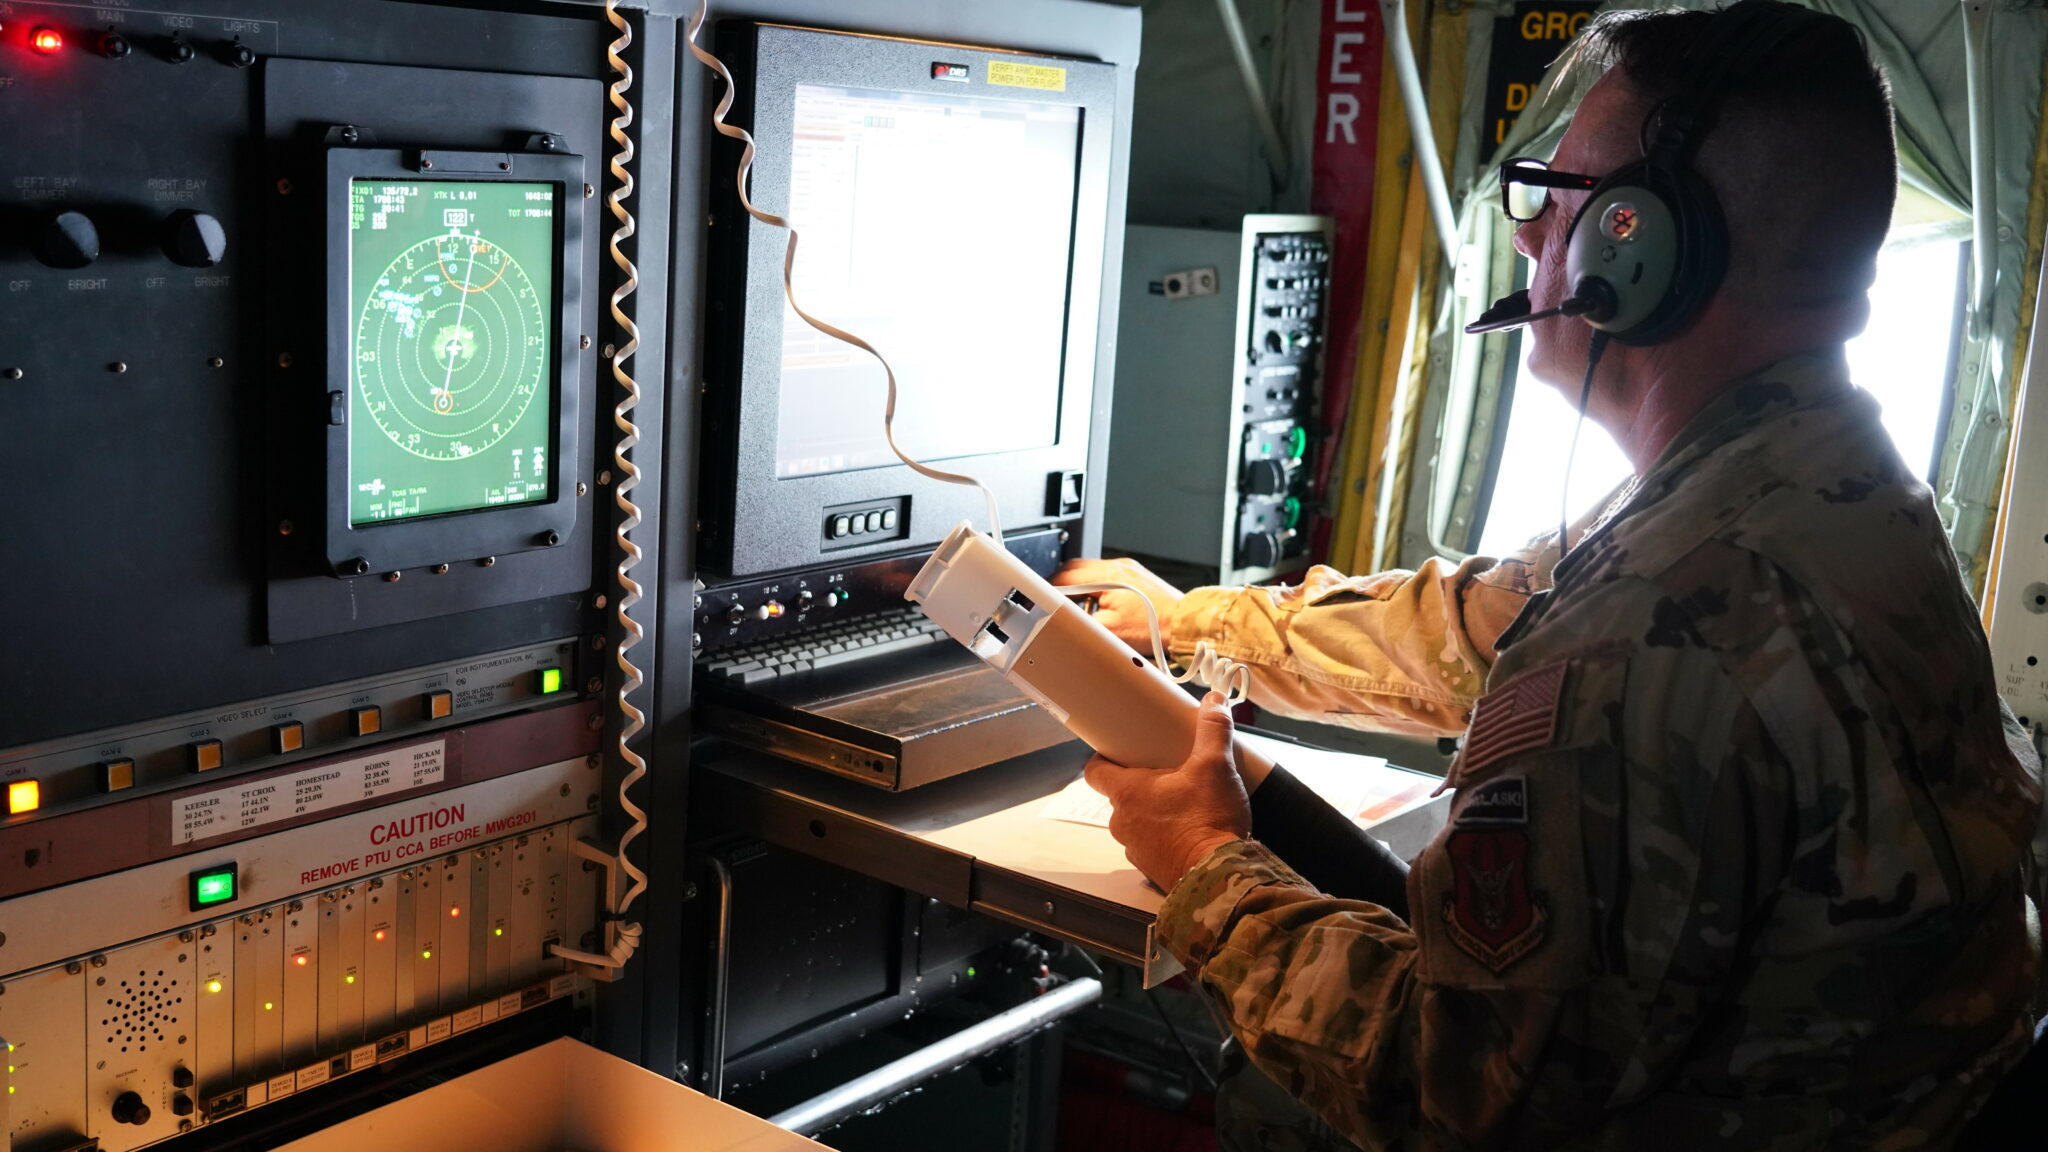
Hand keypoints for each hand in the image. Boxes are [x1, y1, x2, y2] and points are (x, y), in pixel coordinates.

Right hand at [1051, 557, 1184, 650]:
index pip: (1064, 578)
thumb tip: (1060, 623)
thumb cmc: (1153, 629)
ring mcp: (1128, 568)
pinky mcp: (1136, 575)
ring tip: (1078, 606)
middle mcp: (1117, 566)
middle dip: (1061, 585)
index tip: (1041, 599)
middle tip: (1054, 602)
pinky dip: (1096, 586)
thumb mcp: (1108, 632)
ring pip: (1090, 570)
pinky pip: (1107, 574)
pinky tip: (1100, 603)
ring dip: (1079, 585)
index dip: (1049, 590)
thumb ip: (1079, 624)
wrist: (1183, 625)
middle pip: (1074, 569)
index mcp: (1106, 577)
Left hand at [1084, 693, 1249, 889]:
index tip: (1119, 751)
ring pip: (1136, 822)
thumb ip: (1213, 730)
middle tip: (1167, 773)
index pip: (1095, 771)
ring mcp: (1136, 849)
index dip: (1103, 758)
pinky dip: (1166, 838)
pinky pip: (1152, 846)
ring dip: (1154, 813)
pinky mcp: (1153, 869)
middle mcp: (1123, 823)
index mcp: (1128, 793)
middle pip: (1120, 796)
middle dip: (1141, 785)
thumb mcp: (1215, 766)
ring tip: (1184, 803)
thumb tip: (1215, 702)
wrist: (1220, 878)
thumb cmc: (1208, 821)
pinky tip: (1190, 831)